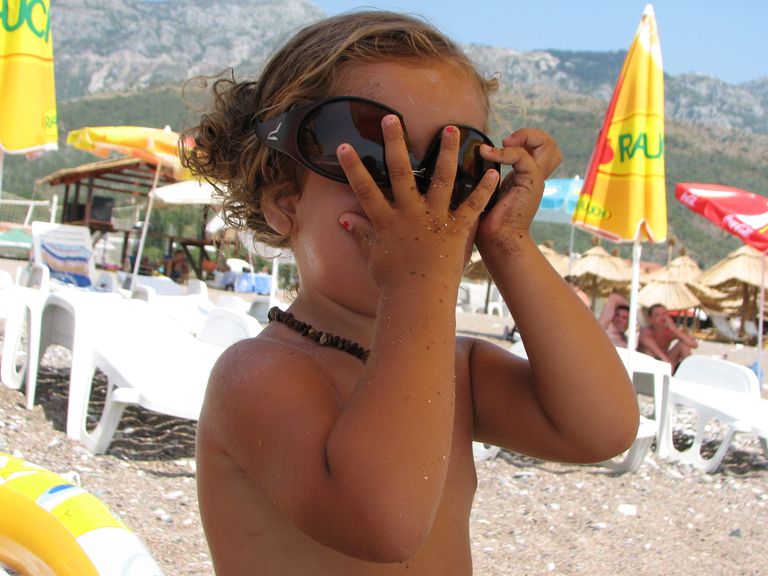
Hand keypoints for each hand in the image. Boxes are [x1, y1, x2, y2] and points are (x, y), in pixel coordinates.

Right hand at [337, 116, 498, 289]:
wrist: (419, 300)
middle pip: (400, 173)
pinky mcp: (457, 230)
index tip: (344, 146)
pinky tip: (493, 172)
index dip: (353, 168)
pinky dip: (483, 190)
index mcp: (387, 221)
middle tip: (393, 118)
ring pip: (441, 179)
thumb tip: (342, 218)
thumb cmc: (393, 281)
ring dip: (447, 152)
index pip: (364, 189)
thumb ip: (360, 233)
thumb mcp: (373, 255)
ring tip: (452, 128)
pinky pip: (472, 206)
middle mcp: (409, 214)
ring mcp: (434, 220)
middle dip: (395, 143)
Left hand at [475, 128, 560, 243]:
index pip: (539, 147)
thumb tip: (472, 155)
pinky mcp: (531, 183)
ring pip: (547, 144)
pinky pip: (522, 156)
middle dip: (530, 134)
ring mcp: (536, 179)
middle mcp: (535, 176)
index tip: (499, 145)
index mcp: (526, 176)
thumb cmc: (486, 219)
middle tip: (506, 142)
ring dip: (524, 137)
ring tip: (502, 144)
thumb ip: (487, 172)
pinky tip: (485, 154)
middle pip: (550, 144)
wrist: (496, 239)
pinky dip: (503, 152)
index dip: (524, 138)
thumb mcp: (487, 189)